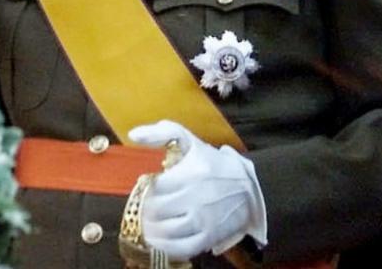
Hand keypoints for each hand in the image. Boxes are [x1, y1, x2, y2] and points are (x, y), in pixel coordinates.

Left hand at [128, 120, 266, 258]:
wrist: (248, 187)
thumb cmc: (213, 164)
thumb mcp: (191, 142)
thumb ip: (162, 133)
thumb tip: (133, 134)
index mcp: (193, 172)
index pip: (155, 187)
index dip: (146, 190)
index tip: (147, 190)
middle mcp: (198, 196)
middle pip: (157, 211)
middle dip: (145, 211)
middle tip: (143, 210)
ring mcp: (205, 218)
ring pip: (166, 231)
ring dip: (151, 230)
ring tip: (149, 225)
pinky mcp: (210, 236)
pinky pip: (181, 247)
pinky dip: (166, 246)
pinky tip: (160, 240)